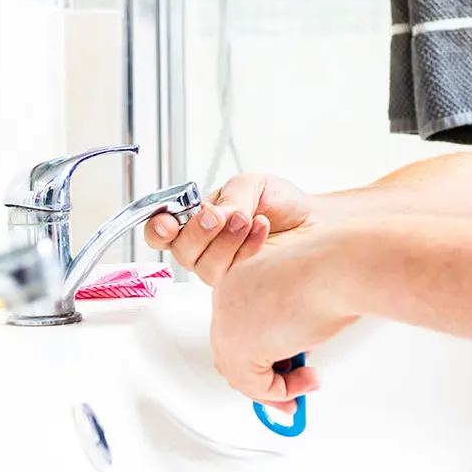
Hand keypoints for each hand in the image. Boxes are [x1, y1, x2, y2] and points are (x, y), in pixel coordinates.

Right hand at [144, 173, 312, 286]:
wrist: (314, 221)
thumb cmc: (280, 204)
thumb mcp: (250, 185)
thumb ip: (228, 197)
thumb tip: (215, 214)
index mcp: (197, 221)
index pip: (162, 231)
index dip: (158, 228)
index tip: (167, 222)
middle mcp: (204, 249)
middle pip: (182, 251)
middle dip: (198, 231)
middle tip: (219, 216)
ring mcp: (223, 270)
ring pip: (206, 266)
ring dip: (226, 240)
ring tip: (248, 219)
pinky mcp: (242, 286)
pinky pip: (232, 276)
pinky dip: (247, 249)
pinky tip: (261, 230)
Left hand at [208, 222, 351, 410]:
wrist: (341, 267)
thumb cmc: (333, 270)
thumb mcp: (301, 299)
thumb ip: (285, 327)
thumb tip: (288, 356)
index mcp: (238, 278)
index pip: (236, 328)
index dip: (262, 355)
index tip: (285, 369)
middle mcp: (226, 298)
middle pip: (232, 354)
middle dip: (266, 379)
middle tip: (295, 388)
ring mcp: (228, 322)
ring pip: (241, 374)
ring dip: (278, 388)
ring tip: (310, 380)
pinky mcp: (241, 347)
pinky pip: (256, 386)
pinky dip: (284, 391)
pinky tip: (309, 378)